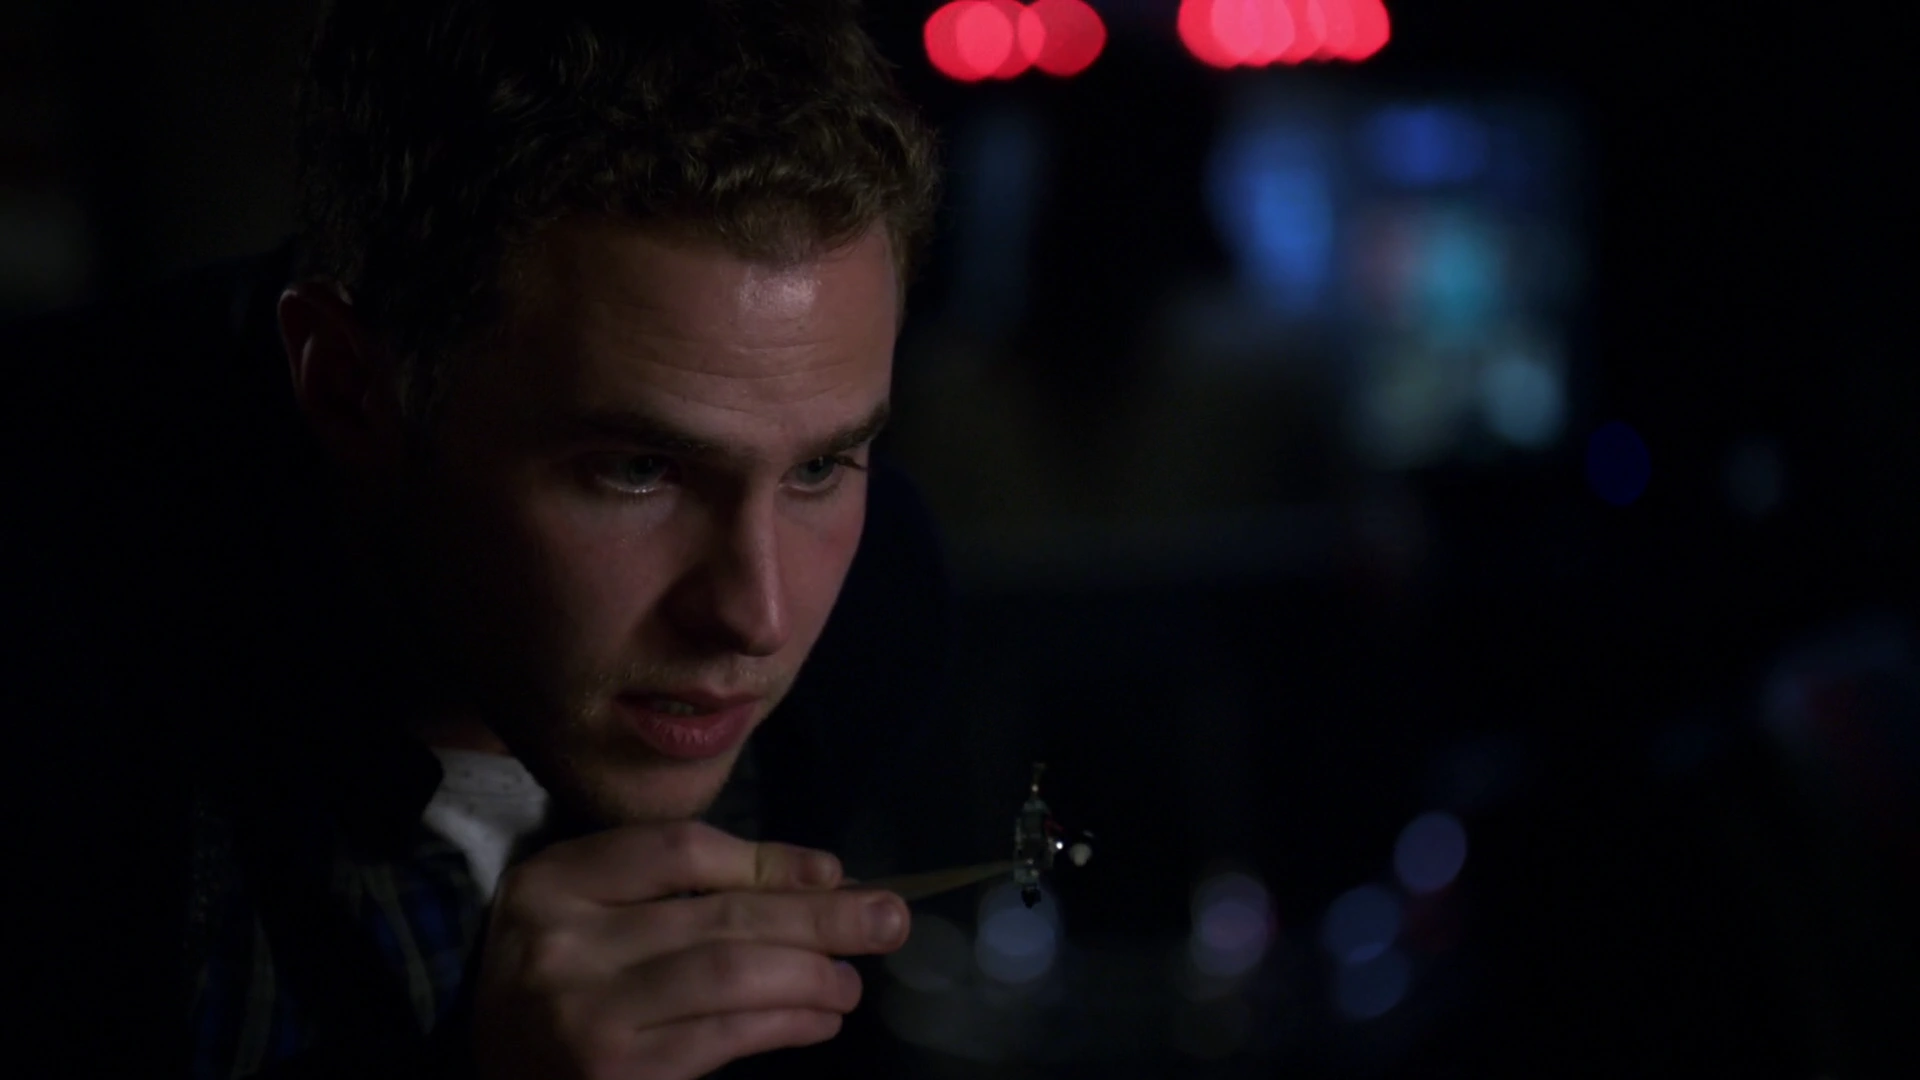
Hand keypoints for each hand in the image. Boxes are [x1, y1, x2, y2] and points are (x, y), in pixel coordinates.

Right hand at [470, 821, 909, 1079]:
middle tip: (891, 918)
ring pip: (730, 975)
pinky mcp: (615, 1074)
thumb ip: (681, 889)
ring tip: (852, 980)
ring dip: (812, 975)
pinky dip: (786, 1023)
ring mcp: (587, 1014)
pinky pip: (723, 1038)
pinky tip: (821, 1017)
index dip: (768, 859)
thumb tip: (818, 878)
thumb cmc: (552, 983)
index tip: (833, 873)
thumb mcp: (590, 913)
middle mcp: (564, 943)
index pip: (680, 850)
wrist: (479, 1070)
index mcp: (554, 881)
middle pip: (720, 915)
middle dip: (819, 916)